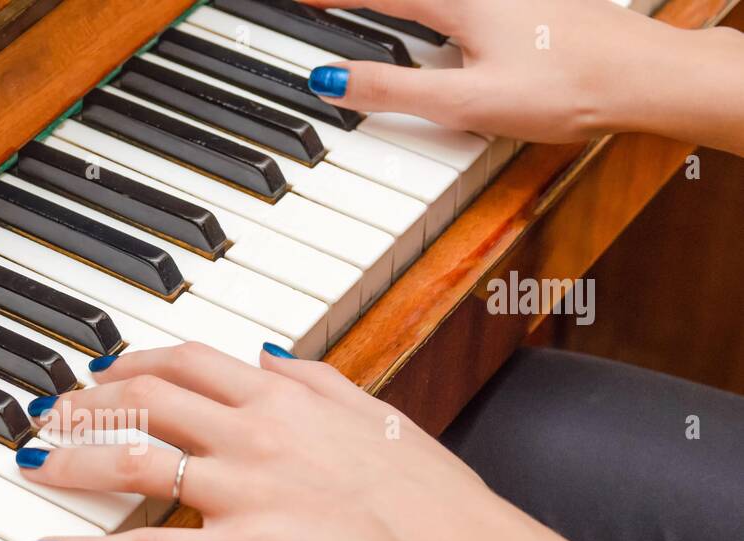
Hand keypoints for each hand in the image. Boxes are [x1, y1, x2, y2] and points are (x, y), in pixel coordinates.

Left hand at [20, 342, 541, 540]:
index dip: (129, 363)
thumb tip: (265, 355)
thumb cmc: (432, 497)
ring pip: (133, 463)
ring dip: (70, 461)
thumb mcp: (375, 415)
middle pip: (144, 400)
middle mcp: (256, 433)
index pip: (185, 362)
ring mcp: (246, 491)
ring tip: (29, 463)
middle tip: (46, 414)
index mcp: (286, 396)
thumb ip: (313, 379)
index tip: (99, 372)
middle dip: (84, 404)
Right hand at [298, 0, 697, 142]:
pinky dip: (434, 10)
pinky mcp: (534, 4)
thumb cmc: (565, 89)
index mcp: (458, 2)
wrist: (644, 78)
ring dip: (400, 6)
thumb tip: (330, 80)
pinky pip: (465, 1)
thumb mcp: (465, 101)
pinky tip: (442, 24)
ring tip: (372, 13)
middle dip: (362, 0)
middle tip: (326, 5)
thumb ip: (394, 92)